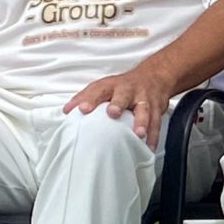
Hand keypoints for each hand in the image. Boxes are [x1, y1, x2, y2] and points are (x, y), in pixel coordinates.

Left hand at [65, 59, 180, 145]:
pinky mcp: (157, 107)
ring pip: (144, 109)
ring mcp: (144, 98)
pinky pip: (157, 122)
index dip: (90, 99)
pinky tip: (150, 146)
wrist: (154, 76)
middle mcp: (128, 90)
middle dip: (118, 104)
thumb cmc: (122, 86)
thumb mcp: (103, 86)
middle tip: (113, 113)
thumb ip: (84, 97)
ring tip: (139, 134)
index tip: (82, 109)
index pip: (98, 91)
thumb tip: (66, 111)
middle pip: (123, 96)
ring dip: (142, 122)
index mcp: (112, 85)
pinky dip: (154, 135)